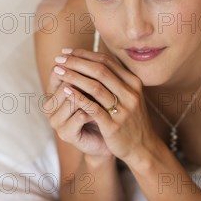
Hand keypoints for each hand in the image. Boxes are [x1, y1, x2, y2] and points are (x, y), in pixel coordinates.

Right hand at [43, 54, 111, 156]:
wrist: (106, 142)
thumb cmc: (100, 112)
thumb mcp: (94, 92)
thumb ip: (89, 75)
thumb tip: (91, 52)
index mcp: (53, 94)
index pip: (58, 72)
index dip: (77, 65)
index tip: (97, 61)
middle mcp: (50, 107)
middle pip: (65, 84)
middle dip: (85, 79)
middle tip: (105, 75)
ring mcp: (56, 122)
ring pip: (71, 99)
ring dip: (90, 95)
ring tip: (106, 92)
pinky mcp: (66, 134)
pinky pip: (79, 116)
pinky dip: (93, 110)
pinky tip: (104, 110)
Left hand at [49, 48, 158, 162]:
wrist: (142, 147)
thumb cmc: (131, 120)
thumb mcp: (130, 96)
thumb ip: (116, 79)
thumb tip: (93, 60)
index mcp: (133, 82)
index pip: (106, 62)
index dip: (84, 55)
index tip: (67, 52)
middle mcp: (130, 93)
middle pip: (99, 70)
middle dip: (76, 62)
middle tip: (58, 59)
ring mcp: (123, 110)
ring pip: (95, 86)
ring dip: (73, 77)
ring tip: (58, 71)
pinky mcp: (113, 126)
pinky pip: (92, 107)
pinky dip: (77, 97)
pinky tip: (65, 91)